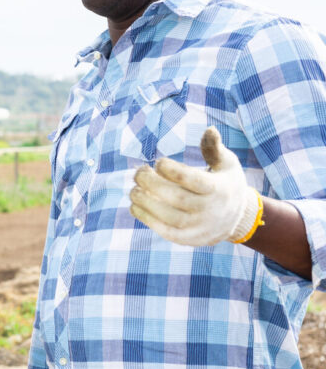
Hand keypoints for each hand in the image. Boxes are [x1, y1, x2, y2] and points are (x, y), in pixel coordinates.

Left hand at [130, 127, 262, 245]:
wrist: (237, 219)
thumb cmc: (225, 184)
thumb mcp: (226, 164)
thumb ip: (214, 148)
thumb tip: (209, 129)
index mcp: (218, 189)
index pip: (192, 179)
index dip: (171, 170)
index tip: (158, 162)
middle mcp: (209, 210)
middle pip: (177, 198)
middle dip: (152, 184)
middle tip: (138, 173)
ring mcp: (199, 227)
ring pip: (168, 216)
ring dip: (145, 203)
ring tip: (133, 191)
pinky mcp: (188, 239)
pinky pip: (165, 231)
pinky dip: (147, 219)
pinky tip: (135, 207)